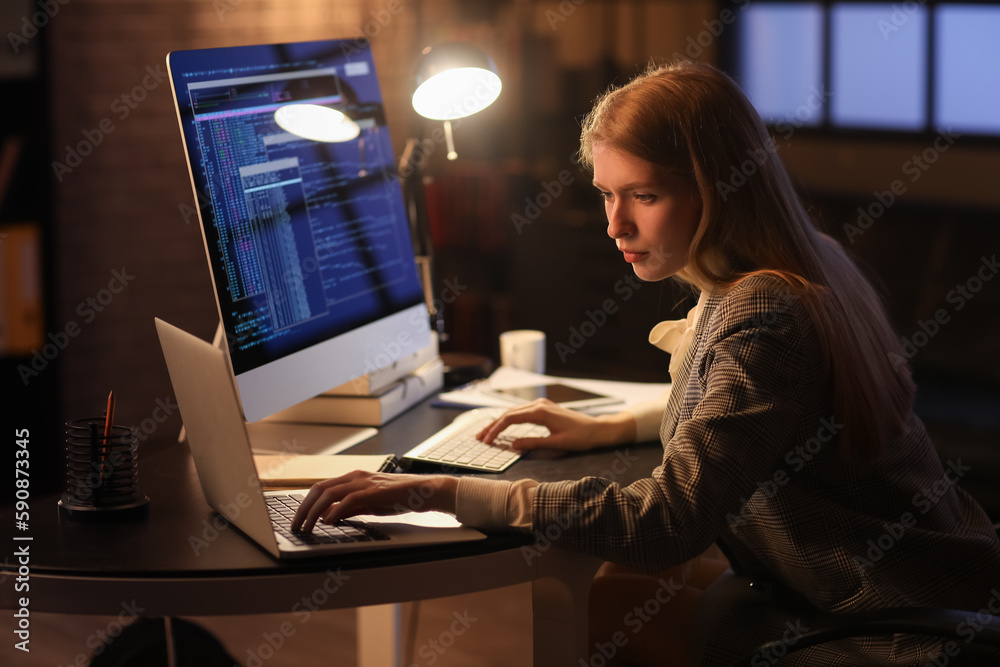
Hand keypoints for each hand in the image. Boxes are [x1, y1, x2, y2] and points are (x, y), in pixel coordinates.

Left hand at [290, 471, 457, 532]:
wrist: (423, 492)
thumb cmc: (399, 498)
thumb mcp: (369, 504)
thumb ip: (349, 508)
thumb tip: (328, 517)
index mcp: (353, 478)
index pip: (320, 488)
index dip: (305, 503)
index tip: (297, 519)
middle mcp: (355, 476)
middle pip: (319, 489)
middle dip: (303, 508)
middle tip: (295, 525)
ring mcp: (364, 482)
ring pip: (329, 493)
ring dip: (314, 511)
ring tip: (307, 526)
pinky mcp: (374, 490)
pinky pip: (349, 499)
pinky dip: (335, 510)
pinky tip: (328, 521)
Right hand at [475, 399, 635, 451]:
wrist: (596, 429)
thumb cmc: (580, 437)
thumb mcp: (556, 444)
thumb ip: (533, 444)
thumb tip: (512, 446)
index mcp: (540, 412)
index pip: (510, 419)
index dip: (495, 430)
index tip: (486, 441)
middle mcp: (538, 404)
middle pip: (508, 414)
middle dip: (492, 426)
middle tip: (479, 438)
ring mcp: (540, 404)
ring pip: (513, 412)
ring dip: (499, 422)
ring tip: (487, 434)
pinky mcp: (543, 408)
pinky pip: (521, 412)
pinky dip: (509, 420)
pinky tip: (503, 427)